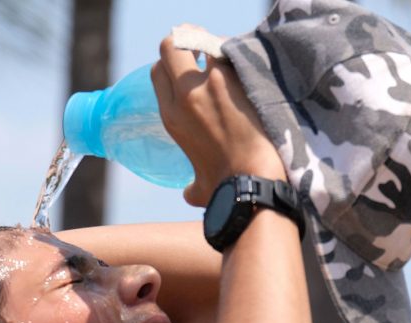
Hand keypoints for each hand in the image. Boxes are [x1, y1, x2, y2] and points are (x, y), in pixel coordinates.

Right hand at [151, 30, 285, 206]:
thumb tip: (190, 194)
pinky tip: (250, 61)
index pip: (158, 71)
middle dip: (185, 40)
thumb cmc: (227, 188)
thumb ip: (191, 186)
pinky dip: (237, 50)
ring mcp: (209, 84)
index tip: (188, 66)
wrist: (252, 181)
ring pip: (199, 40)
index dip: (171, 64)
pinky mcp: (235, 78)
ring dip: (212, 42)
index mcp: (171, 116)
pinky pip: (229, 49)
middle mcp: (184, 96)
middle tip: (204, 49)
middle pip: (171, 47)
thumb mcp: (199, 187)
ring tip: (228, 53)